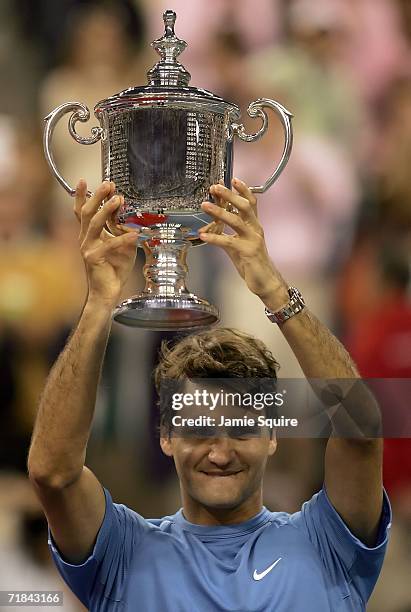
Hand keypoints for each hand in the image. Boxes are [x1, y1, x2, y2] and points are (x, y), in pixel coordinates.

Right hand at [74, 180, 138, 307]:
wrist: (107, 292)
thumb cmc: (114, 269)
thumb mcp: (121, 245)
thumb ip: (122, 230)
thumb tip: (129, 214)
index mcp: (89, 234)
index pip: (82, 212)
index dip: (82, 196)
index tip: (84, 181)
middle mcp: (85, 239)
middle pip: (87, 212)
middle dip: (97, 196)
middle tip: (108, 184)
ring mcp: (88, 248)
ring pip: (94, 224)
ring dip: (106, 210)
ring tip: (118, 200)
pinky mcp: (94, 258)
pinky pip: (109, 245)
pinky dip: (123, 239)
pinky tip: (134, 234)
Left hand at [198, 178, 288, 308]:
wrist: (265, 281)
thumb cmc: (251, 262)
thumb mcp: (239, 243)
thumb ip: (227, 232)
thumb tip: (211, 224)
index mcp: (254, 225)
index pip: (251, 203)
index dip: (244, 190)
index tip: (233, 179)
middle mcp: (255, 230)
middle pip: (244, 207)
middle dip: (230, 195)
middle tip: (215, 187)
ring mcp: (252, 240)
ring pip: (236, 221)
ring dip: (219, 212)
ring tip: (205, 205)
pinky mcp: (247, 252)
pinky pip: (228, 242)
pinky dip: (214, 237)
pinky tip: (202, 235)